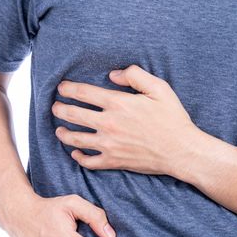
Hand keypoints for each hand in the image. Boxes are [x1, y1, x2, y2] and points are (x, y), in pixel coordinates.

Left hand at [52, 64, 200, 175]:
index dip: (68, 89)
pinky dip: (79, 157)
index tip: (61, 88)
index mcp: (118, 103)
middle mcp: (108, 124)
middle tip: (54, 107)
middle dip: (60, 109)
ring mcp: (108, 144)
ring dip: (63, 133)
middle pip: (74, 114)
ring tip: (58, 130)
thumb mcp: (159, 88)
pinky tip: (74, 152)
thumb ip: (135, 75)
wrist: (181, 151)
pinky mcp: (113, 161)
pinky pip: (89, 161)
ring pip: (76, 139)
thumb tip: (112, 75)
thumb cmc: (172, 118)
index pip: (83, 93)